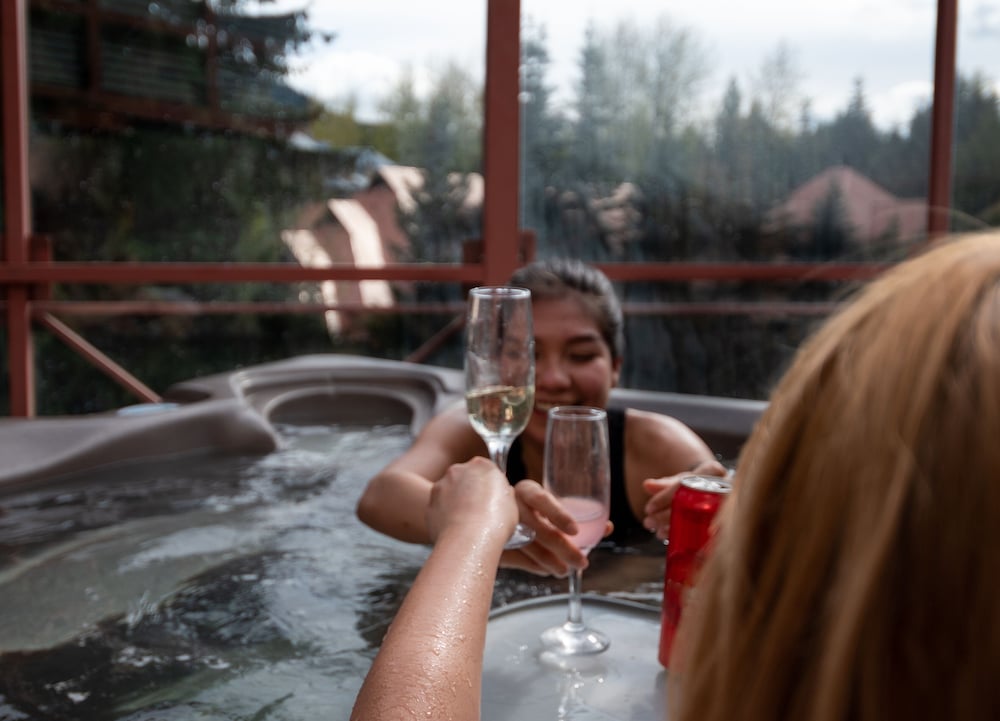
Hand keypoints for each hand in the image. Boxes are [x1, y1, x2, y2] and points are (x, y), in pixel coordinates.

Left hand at [426, 457, 517, 542]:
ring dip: (456, 502)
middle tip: (480, 511)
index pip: (486, 470)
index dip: (489, 486)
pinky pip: (439, 508)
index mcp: (482, 465)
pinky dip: (445, 515)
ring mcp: (441, 486)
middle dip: (470, 491)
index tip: (492, 499)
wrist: (469, 539)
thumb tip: (500, 495)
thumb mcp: (512, 504)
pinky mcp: (429, 503)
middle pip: (465, 477)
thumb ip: (503, 493)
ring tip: (467, 523)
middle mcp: (458, 470)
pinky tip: (455, 529)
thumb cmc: (495, 522)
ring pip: (449, 492)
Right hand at [497, 480, 612, 576]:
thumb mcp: (552, 508)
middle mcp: (509, 504)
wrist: (488, 513)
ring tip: (563, 570)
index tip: (575, 531)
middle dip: (561, 547)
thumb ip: (576, 517)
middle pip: (536, 527)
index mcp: (527, 491)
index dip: (558, 514)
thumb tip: (608, 528)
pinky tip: (545, 570)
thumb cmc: (532, 510)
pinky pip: (514, 557)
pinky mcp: (492, 541)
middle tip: (581, 562)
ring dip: (547, 560)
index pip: (541, 498)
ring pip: (525, 545)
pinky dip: (532, 565)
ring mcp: (497, 523)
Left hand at [642, 459, 727, 539]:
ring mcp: (729, 505)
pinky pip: (706, 533)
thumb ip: (665, 484)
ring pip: (697, 519)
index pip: (685, 483)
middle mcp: (724, 487)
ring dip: (674, 526)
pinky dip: (687, 536)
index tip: (648, 508)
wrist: (724, 493)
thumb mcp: (683, 482)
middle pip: (691, 503)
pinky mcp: (729, 523)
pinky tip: (673, 538)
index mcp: (712, 471)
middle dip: (665, 515)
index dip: (665, 497)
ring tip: (656, 531)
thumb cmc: (701, 486)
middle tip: (649, 522)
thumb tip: (646, 485)